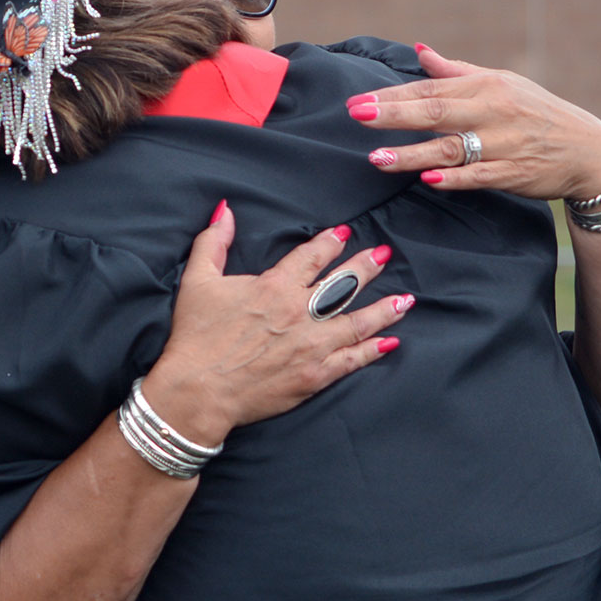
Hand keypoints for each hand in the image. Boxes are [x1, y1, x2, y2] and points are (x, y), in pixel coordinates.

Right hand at [141, 203, 414, 445]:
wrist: (197, 391)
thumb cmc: (195, 336)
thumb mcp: (197, 281)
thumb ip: (213, 242)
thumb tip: (224, 209)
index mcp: (274, 287)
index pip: (311, 257)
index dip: (330, 243)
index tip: (344, 234)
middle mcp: (299, 312)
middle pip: (343, 284)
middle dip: (366, 266)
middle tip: (384, 255)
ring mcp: (311, 345)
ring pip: (357, 321)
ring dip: (383, 308)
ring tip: (405, 299)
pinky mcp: (315, 376)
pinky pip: (351, 360)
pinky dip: (373, 350)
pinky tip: (390, 342)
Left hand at [345, 43, 600, 202]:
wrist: (587, 150)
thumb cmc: (536, 112)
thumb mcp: (502, 83)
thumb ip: (456, 72)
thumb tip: (420, 51)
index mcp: (486, 86)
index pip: (430, 88)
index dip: (392, 95)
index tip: (358, 102)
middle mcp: (492, 111)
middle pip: (435, 111)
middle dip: (393, 114)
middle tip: (357, 115)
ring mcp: (502, 143)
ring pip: (450, 147)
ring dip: (411, 153)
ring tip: (376, 157)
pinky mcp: (512, 172)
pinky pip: (478, 175)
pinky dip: (454, 177)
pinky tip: (427, 178)